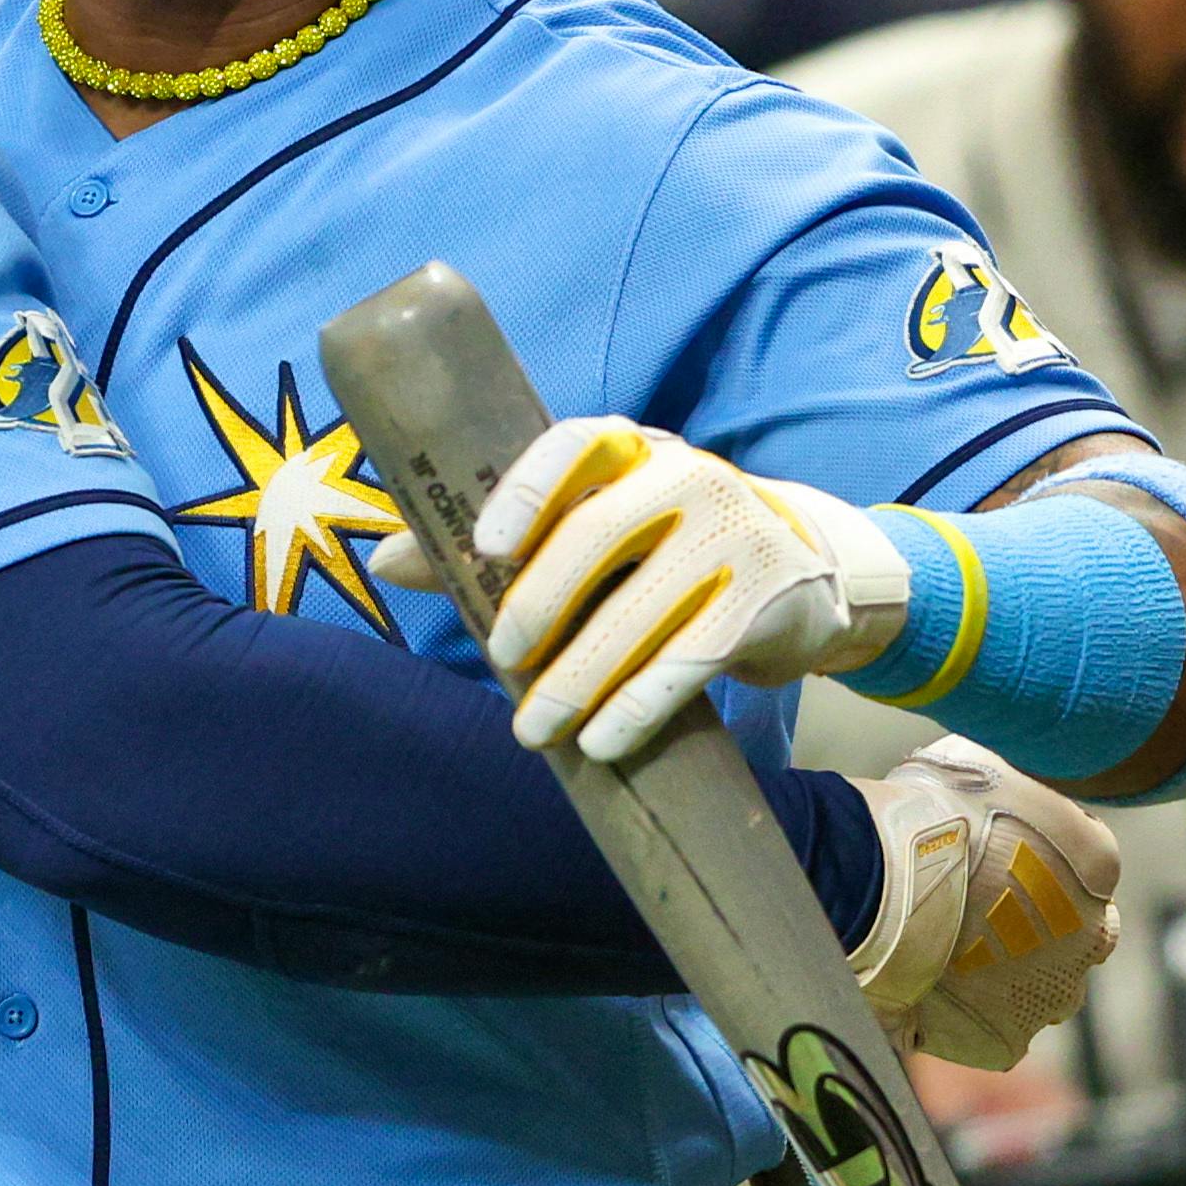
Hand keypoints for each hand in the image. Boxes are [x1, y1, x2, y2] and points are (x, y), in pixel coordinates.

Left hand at [389, 417, 911, 761]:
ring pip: (643, 610)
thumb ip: (496, 543)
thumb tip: (382, 560)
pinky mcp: (767, 598)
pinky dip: (640, 704)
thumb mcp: (591, 529)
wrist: (802, 567)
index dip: (528, 490)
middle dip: (539, 604)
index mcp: (630, 450)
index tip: (485, 547)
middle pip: (599, 535)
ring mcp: (735, 534)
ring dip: (580, 678)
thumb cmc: (661, 546)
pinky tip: (602, 741)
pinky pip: (693, 657)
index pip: (575, 444)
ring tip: (534, 730)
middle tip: (500, 661)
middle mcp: (688, 477)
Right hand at [850, 741, 1121, 1068]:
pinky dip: (964, 1016)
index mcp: (1096, 863)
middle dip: (1040, 932)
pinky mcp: (1002, 1038)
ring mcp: (1048, 994)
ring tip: (945, 958)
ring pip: (1039, 992)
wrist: (876, 878)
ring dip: (1007, 978)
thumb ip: (1017, 789)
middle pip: (1076, 939)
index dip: (1042, 868)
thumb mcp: (986, 767)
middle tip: (975, 916)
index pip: (1087, 870)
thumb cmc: (923, 810)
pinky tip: (924, 987)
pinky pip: (990, 1030)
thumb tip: (1008, 783)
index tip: (996, 865)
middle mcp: (1091, 935)